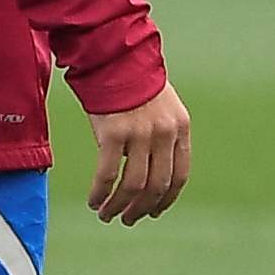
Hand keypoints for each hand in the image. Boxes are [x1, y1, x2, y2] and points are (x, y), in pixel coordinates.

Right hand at [85, 84, 190, 223]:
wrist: (112, 55)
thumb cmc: (131, 82)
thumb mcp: (160, 107)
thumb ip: (160, 137)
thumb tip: (148, 175)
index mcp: (180, 128)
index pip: (179, 176)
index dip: (166, 200)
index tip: (153, 212)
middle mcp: (164, 133)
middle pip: (157, 186)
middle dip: (141, 209)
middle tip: (127, 219)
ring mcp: (140, 133)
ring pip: (133, 186)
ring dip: (119, 206)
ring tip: (107, 215)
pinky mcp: (113, 133)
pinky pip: (108, 175)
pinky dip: (100, 193)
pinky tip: (94, 201)